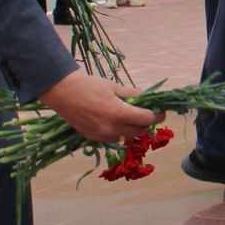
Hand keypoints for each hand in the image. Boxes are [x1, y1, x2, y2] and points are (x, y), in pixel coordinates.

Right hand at [40, 69, 159, 144]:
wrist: (63, 93)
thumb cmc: (89, 85)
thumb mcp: (115, 87)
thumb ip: (133, 94)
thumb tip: (148, 97)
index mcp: (119, 113)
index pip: (148, 119)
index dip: (157, 115)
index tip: (161, 111)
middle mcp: (112, 128)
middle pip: (140, 130)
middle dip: (145, 121)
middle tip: (145, 111)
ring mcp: (102, 136)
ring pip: (127, 136)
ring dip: (133, 127)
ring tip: (129, 115)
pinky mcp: (94, 139)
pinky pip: (114, 138)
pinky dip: (119, 131)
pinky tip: (114, 120)